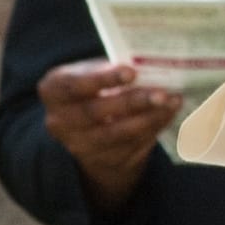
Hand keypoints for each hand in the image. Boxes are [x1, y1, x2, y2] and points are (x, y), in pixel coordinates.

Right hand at [38, 57, 184, 208]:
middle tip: (161, 93)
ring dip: (149, 118)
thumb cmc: (93, 88)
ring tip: (172, 101)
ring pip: (117, 134)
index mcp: (53, 91)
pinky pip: (131, 146)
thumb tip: (146, 63)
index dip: (102, 80)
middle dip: (131, 102)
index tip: (131, 71)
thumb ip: (108, 68)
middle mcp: (59, 122)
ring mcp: (80, 145)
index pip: (74, 86)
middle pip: (95, 113)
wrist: (90, 128)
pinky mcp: (103, 161)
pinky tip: (169, 113)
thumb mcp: (91, 72)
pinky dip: (154, 128)